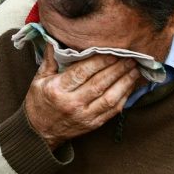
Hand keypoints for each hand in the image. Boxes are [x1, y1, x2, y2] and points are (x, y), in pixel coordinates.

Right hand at [23, 47, 139, 150]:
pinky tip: (129, 86)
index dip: (99, 62)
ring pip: (110, 98)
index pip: (82, 72)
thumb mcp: (38, 80)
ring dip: (124, 83)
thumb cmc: (39, 103)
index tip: (112, 52)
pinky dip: (123, 97)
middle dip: (116, 69)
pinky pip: (113, 110)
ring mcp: (85, 116)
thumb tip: (54, 40)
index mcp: (57, 90)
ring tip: (134, 70)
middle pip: (99, 84)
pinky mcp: (93, 124)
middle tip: (129, 58)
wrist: (40, 133)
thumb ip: (50, 60)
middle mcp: (72, 104)